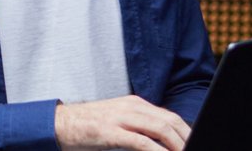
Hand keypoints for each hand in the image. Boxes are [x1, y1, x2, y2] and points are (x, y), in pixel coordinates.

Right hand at [54, 95, 190, 150]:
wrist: (56, 124)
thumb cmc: (87, 128)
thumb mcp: (117, 122)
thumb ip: (138, 128)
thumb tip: (160, 143)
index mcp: (134, 104)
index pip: (170, 116)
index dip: (186, 132)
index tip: (194, 144)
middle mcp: (130, 107)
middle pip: (170, 121)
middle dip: (186, 139)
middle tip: (195, 150)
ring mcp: (120, 118)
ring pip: (160, 128)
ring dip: (177, 145)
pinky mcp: (110, 131)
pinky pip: (141, 142)